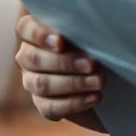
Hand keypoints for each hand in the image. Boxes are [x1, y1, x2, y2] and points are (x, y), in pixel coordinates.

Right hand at [15, 13, 106, 132]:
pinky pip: (50, 107)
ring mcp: (33, 81)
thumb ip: (82, 28)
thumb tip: (86, 28)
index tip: (62, 41)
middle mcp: (29, 56)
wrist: (111, 79)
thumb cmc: (99, 46)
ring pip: (41, 84)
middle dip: (64, 62)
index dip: (39, 34)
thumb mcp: (92, 34)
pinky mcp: (44, 104)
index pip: (25, 28)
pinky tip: (94, 97)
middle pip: (33, 59)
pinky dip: (74, 103)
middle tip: (92, 64)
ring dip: (73, 83)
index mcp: (36, 32)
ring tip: (99, 82)